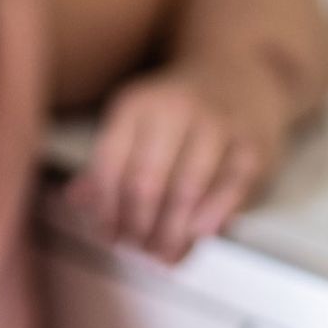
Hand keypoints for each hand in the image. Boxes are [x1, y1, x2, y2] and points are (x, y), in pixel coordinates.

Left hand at [63, 64, 289, 265]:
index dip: (107, 210)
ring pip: (187, 189)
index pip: (111, 167)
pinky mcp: (252, 143)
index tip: (110, 237)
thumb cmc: (179, 108)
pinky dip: (212, 216)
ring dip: (172, 232)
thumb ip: (108, 161)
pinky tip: (197, 236)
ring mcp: (218, 124)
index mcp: (137, 104)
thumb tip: (75, 200)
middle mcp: (175, 109)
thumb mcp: (136, 120)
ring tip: (163, 255)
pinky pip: (230, 188)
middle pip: (146, 182)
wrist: (239, 72)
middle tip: (139, 251)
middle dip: (139, 227)